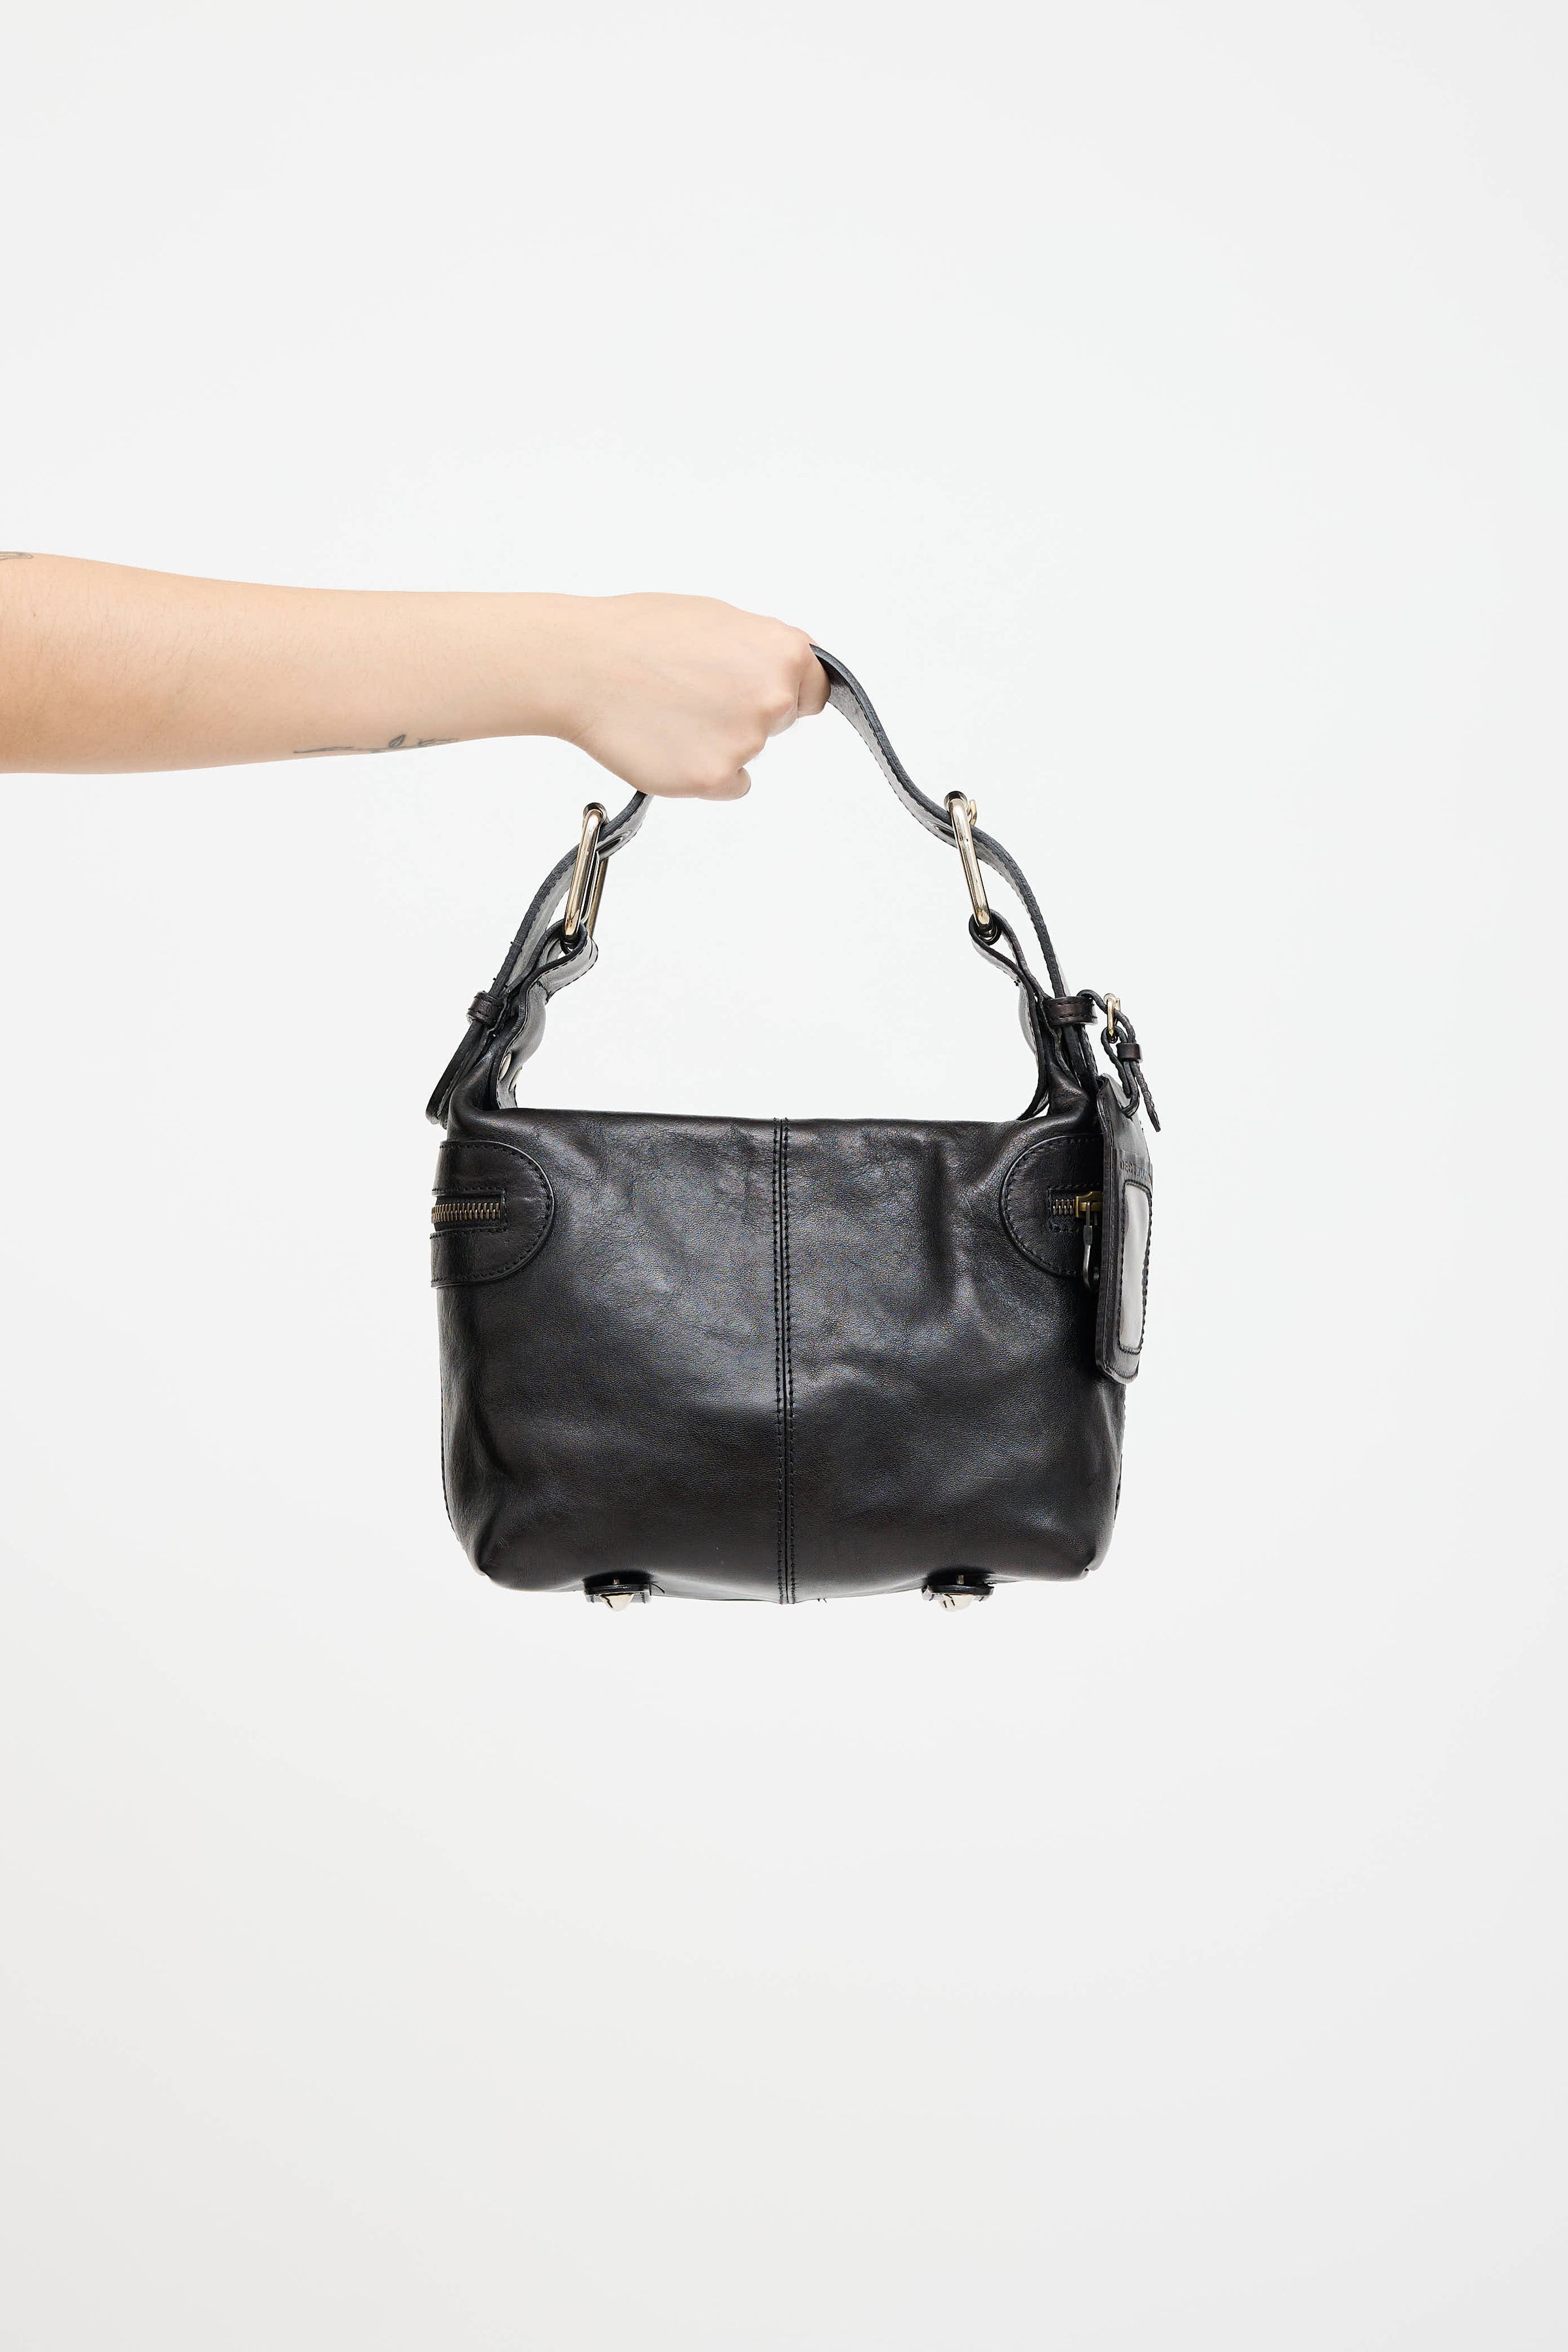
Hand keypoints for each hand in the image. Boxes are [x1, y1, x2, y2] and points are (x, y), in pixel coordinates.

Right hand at [544, 594, 828, 799]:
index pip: (814, 688)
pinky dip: (703, 773)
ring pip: (749, 754)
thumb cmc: (637, 634)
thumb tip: (785, 670)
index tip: (756, 691)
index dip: (784, 689)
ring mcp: (746, 742)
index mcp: (783, 652)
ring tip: (670, 712)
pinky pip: (729, 785)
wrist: (582, 665)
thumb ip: (762, 648)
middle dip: (747, 713)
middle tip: (695, 695)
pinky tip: (668, 743)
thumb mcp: (717, 617)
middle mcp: (773, 698)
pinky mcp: (714, 779)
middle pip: (780, 722)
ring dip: (719, 742)